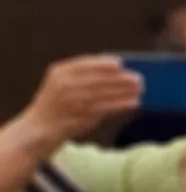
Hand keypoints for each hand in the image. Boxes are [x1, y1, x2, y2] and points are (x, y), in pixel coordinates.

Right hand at [14, 55, 140, 148]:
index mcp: (59, 72)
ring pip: (103, 92)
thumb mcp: (63, 86)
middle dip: (119, 78)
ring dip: (124, 90)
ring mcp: (70, 100)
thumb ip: (84, 78)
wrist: (38, 128)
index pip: (84, 63)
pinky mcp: (78, 115)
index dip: (103, 63)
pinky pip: (104, 107)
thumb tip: (118, 73)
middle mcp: (63, 84)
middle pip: (97, 78)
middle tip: (139, 78)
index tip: (120, 63)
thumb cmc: (57, 106)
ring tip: (141, 89)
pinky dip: (121, 104)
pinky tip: (133, 102)